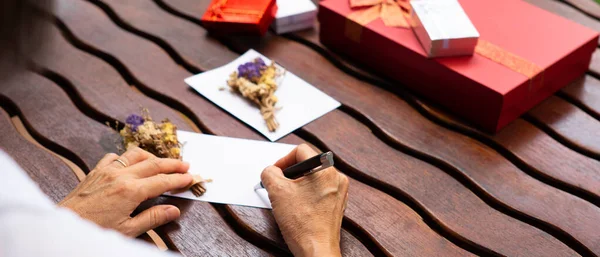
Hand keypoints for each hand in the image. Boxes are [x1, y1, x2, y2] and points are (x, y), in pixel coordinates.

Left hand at [58, 147, 192, 236]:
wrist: (64, 228)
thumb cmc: (95, 231)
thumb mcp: (127, 230)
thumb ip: (153, 218)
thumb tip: (174, 210)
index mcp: (131, 191)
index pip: (163, 181)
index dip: (179, 180)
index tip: (191, 178)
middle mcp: (120, 176)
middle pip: (154, 164)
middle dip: (173, 164)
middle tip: (186, 165)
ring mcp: (107, 171)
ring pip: (135, 155)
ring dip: (152, 157)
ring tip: (163, 162)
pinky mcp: (95, 171)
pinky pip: (115, 157)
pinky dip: (127, 158)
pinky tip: (131, 164)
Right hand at [261, 144, 348, 256]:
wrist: (316, 250)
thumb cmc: (302, 224)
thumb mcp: (277, 192)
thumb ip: (270, 173)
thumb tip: (270, 171)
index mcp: (326, 169)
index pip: (301, 151)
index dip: (283, 160)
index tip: (275, 173)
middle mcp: (336, 178)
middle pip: (308, 164)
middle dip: (290, 174)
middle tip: (279, 186)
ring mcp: (339, 192)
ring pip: (313, 178)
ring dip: (297, 184)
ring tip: (287, 199)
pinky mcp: (337, 204)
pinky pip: (319, 191)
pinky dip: (306, 195)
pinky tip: (297, 207)